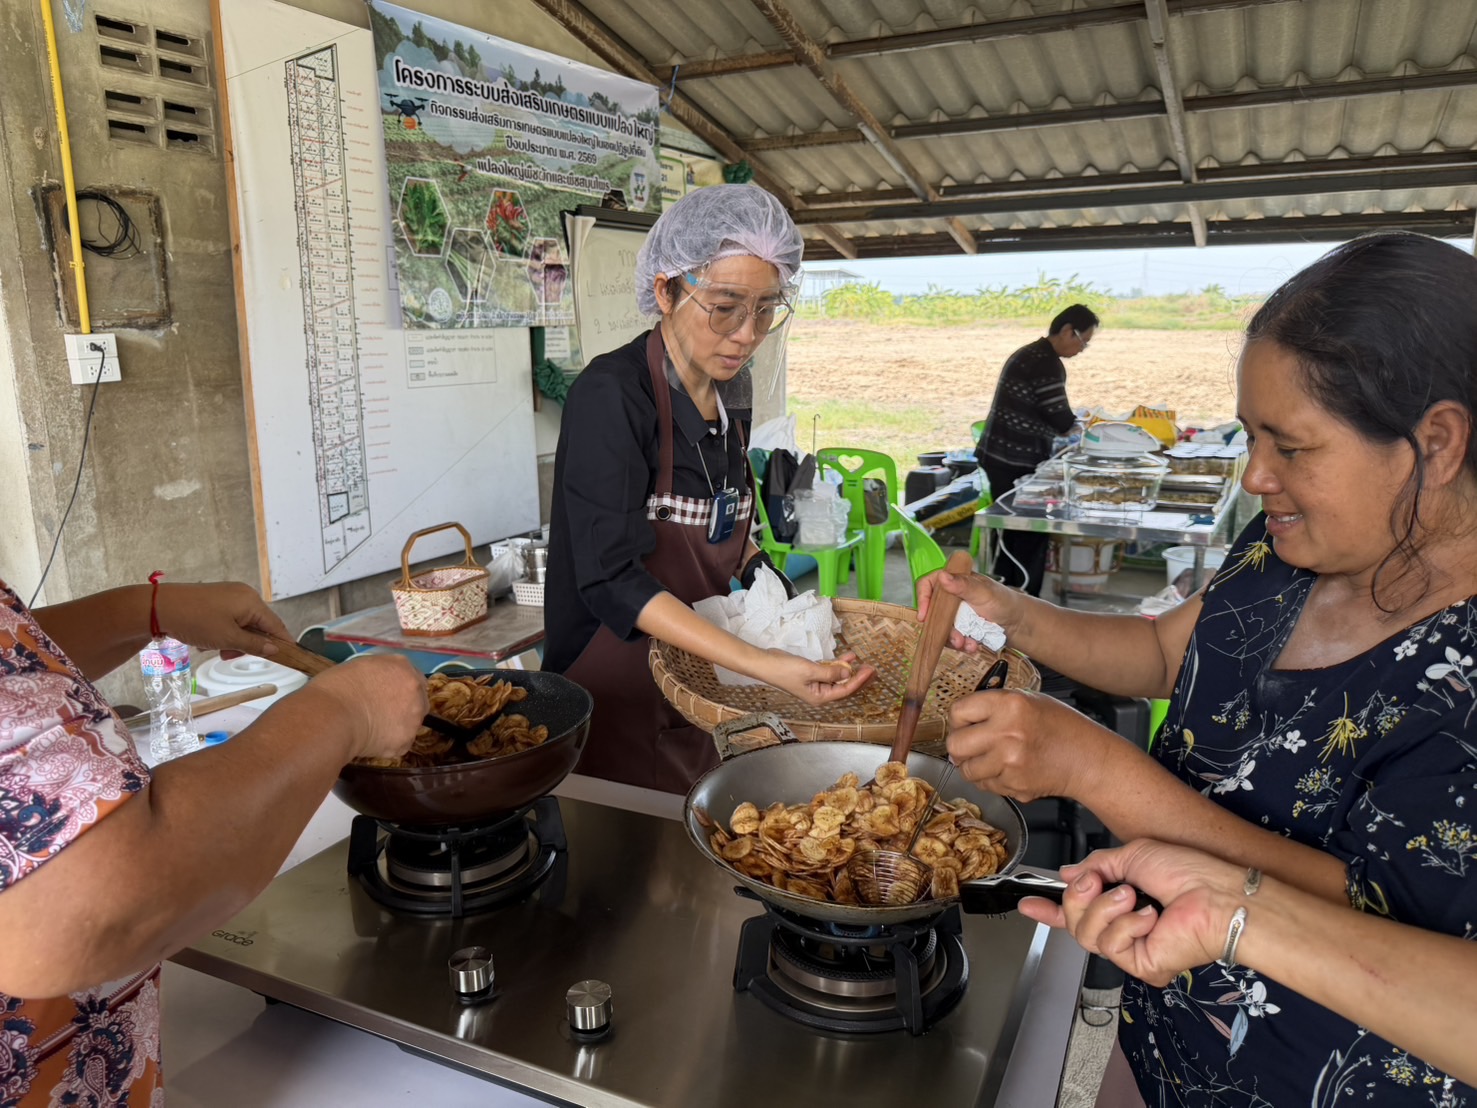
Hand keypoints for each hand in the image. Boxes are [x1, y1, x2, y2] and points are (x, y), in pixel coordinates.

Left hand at [153, 582, 290, 657]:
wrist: (160, 607)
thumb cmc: (196, 621)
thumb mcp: (227, 638)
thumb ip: (254, 645)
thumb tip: (275, 649)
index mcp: (251, 601)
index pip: (276, 625)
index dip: (282, 642)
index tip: (289, 657)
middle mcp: (244, 595)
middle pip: (258, 625)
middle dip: (247, 644)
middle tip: (228, 656)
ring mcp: (229, 595)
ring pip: (241, 625)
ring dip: (232, 641)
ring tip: (213, 648)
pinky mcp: (215, 599)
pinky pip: (229, 619)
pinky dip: (222, 632)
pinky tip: (206, 639)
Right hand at [302, 654, 427, 762]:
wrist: (330, 716)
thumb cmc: (335, 688)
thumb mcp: (359, 666)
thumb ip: (378, 673)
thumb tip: (378, 683)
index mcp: (402, 667)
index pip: (413, 678)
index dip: (401, 689)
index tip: (390, 696)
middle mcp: (415, 690)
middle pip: (418, 701)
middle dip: (405, 708)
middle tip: (382, 715)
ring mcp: (413, 718)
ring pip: (411, 724)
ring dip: (397, 727)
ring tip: (372, 730)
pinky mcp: (404, 742)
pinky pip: (400, 744)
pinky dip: (388, 745)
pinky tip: (370, 742)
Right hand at [762, 649, 875, 705]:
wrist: (766, 663)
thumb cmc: (786, 669)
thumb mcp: (811, 670)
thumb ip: (831, 672)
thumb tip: (848, 672)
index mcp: (820, 697)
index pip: (845, 690)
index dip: (859, 680)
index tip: (870, 670)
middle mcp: (820, 693)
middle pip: (844, 686)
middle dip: (859, 677)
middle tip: (873, 668)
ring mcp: (816, 684)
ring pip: (838, 678)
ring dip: (849, 669)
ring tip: (863, 662)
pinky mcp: (812, 674)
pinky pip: (830, 671)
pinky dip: (838, 664)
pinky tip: (848, 657)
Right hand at [917, 569, 1021, 651]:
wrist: (1018, 623)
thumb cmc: (1004, 601)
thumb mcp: (983, 592)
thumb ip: (963, 585)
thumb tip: (942, 577)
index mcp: (954, 580)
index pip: (928, 585)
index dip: (922, 599)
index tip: (924, 616)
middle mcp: (951, 596)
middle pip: (933, 612)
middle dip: (943, 628)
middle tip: (956, 639)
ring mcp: (954, 614)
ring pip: (941, 628)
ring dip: (953, 639)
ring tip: (969, 645)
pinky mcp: (959, 628)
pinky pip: (951, 639)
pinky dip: (961, 645)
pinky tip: (973, 646)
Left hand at [945, 688, 1108, 802]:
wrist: (1087, 758)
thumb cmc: (1061, 727)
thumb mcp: (1029, 699)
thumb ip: (994, 704)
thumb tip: (962, 717)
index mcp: (1009, 705)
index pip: (958, 711)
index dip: (959, 719)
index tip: (964, 723)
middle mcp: (1006, 733)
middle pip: (955, 745)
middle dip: (960, 745)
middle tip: (970, 744)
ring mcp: (1009, 762)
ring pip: (966, 770)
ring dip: (974, 765)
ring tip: (991, 758)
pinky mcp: (1013, 785)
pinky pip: (985, 785)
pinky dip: (991, 779)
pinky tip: (1008, 769)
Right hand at [1018, 840, 1242, 985]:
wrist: (1216, 894)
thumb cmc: (1187, 870)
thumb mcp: (1132, 855)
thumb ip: (1096, 865)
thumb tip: (1069, 874)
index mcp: (1121, 902)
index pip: (1077, 912)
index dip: (1049, 910)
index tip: (1027, 903)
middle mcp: (1123, 928)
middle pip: (1072, 920)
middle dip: (1079, 896)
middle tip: (1099, 881)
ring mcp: (1131, 949)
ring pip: (1085, 933)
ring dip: (1105, 907)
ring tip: (1132, 896)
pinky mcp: (1140, 965)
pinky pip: (1109, 944)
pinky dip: (1127, 923)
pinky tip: (1150, 916)